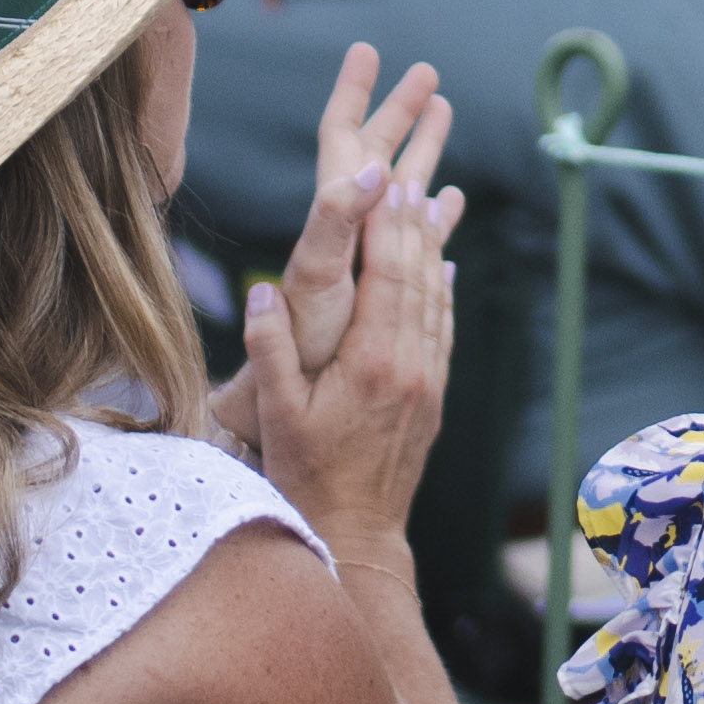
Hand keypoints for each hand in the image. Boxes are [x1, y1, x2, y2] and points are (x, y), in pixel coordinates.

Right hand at [226, 42, 461, 554]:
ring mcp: (426, 381)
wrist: (357, 532)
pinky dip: (443, 292)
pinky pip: (443, 331)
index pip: (384, 278)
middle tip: (408, 172)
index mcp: (369, 364)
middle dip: (412, 222)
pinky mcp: (433, 397)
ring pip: (435, 300)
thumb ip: (269, 351)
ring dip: (434, 248)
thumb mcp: (277, 415)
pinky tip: (444, 267)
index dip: (386, 226)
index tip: (385, 181)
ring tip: (432, 199)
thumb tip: (259, 291)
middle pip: (416, 278)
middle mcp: (407, 366)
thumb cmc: (306, 473)